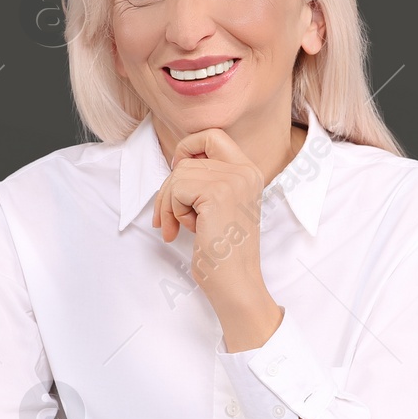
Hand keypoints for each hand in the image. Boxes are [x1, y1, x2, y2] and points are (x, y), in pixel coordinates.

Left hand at [152, 129, 280, 350]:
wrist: (236, 283)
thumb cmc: (223, 251)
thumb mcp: (220, 204)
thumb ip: (207, 180)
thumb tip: (176, 163)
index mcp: (249, 171)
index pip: (211, 135)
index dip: (187, 149)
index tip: (178, 175)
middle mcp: (245, 171)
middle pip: (188, 158)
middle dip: (169, 189)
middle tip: (169, 218)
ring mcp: (233, 180)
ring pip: (178, 174)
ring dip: (170, 204)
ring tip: (182, 227)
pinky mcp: (218, 193)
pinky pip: (177, 188)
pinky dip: (174, 210)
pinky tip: (189, 230)